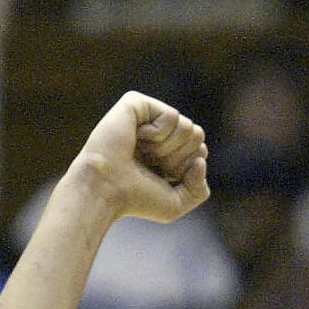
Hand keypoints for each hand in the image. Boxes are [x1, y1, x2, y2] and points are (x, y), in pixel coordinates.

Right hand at [73, 91, 208, 222]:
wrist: (107, 188)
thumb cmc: (136, 199)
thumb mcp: (176, 204)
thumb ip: (199, 190)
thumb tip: (200, 160)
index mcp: (168, 153)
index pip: (200, 150)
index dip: (187, 168)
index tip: (162, 177)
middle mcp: (159, 134)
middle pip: (197, 135)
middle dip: (179, 157)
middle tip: (151, 164)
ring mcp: (148, 117)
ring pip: (187, 125)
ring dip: (167, 147)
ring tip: (142, 152)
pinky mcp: (137, 103)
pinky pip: (171, 115)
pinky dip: (158, 134)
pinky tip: (136, 138)